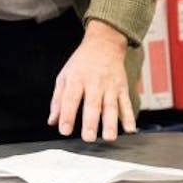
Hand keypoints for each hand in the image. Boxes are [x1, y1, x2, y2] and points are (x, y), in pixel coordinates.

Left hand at [48, 19, 134, 141]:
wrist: (105, 44)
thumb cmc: (82, 63)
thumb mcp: (65, 76)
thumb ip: (58, 100)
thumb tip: (53, 121)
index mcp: (77, 79)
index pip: (70, 99)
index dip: (67, 115)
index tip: (65, 130)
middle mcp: (94, 82)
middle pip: (92, 104)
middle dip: (91, 122)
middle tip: (88, 137)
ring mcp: (110, 85)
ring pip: (111, 105)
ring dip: (111, 123)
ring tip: (109, 137)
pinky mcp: (122, 88)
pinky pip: (126, 103)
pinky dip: (129, 116)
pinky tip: (130, 129)